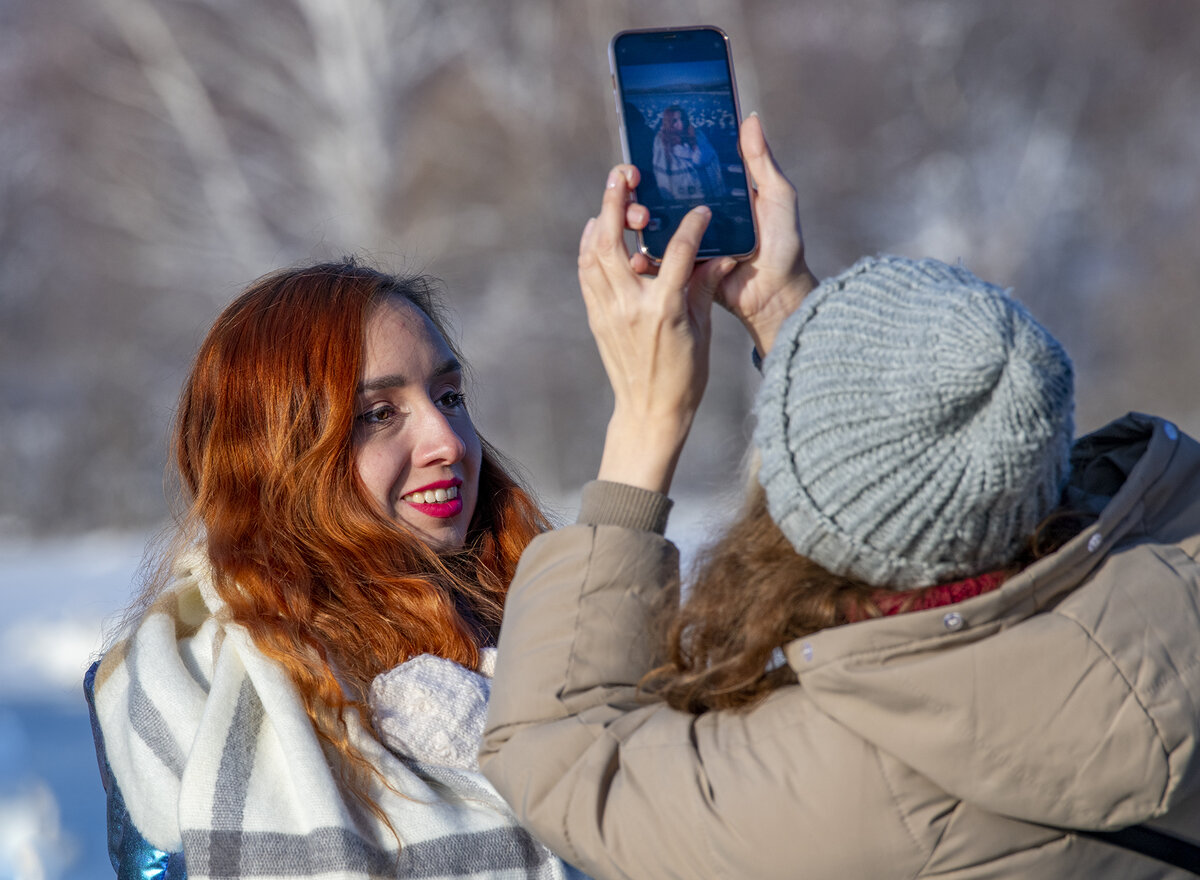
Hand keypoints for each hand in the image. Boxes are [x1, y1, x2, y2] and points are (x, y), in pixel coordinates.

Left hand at [580, 165, 736, 493]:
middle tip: (624, 174)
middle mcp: (631, 306)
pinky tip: (599, 229)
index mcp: (666, 309)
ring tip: (613, 195)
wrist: (650, 411)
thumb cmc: (686, 374)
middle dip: (618, 202)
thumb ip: (704, 287)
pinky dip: (591, 246)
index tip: (702, 210)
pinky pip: (587, 273)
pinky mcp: (598, 318)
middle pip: (616, 241)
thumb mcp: (703, 330)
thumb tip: (719, 253)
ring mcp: (609, 312)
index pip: (679, 252)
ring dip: (602, 219)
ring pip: (594, 253)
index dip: (692, 225)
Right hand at [628, 114, 817, 358]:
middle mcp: (697, 218)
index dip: (659, 162)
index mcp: (716, 196)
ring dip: (637, 220)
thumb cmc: (783, 245)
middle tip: (632, 183)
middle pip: (658, 199)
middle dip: (638, 191)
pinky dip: (643, 256)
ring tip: (637, 217)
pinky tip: (635, 251)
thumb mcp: (776, 196)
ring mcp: (688, 245)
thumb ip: (760, 161)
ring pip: (652, 228)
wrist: (777, 294)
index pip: (681, 174)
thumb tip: (748, 118)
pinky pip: (657, 261)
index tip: (641, 151)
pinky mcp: (682, 271)